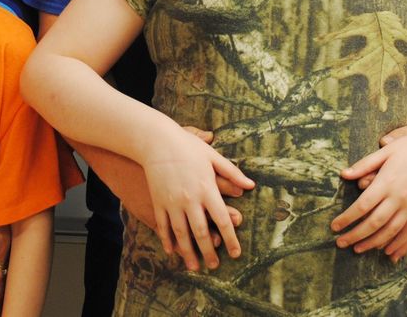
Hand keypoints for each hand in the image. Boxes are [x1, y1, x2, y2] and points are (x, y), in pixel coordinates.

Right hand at [142, 124, 253, 271]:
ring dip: (188, 252)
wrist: (156, 140)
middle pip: (201, 232)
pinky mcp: (158, 201)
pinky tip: (172, 251)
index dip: (231, 238)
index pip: (222, 219)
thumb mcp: (212, 156)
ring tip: (194, 267)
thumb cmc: (186, 146)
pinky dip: (167, 240)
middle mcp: (190, 199)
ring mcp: (172, 202)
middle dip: (209, 251)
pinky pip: (163, 226)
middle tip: (214, 266)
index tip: (236, 253)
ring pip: (181, 234)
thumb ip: (232, 172)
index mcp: (206, 188)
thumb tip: (250, 186)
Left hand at [331, 129, 406, 257]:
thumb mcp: (385, 152)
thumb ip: (364, 165)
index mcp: (387, 183)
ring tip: (358, 249)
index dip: (347, 218)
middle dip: (355, 235)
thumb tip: (344, 174)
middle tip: (341, 243)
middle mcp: (399, 198)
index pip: (362, 206)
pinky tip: (387, 251)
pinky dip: (397, 244)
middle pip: (374, 223)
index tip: (335, 226)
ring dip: (373, 243)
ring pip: (390, 231)